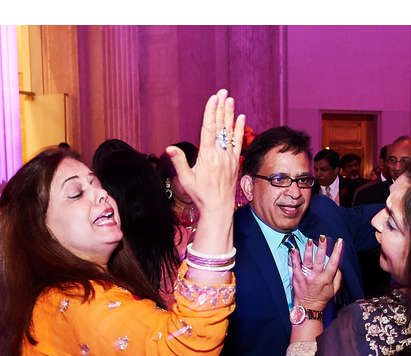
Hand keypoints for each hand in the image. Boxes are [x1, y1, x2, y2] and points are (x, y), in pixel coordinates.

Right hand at [165, 90, 245, 250]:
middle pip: (220, 126)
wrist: (219, 208)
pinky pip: (238, 142)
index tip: (213, 98)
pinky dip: (239, 129)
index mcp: (207, 156)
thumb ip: (179, 162)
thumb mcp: (186, 180)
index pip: (209, 129)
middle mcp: (220, 154)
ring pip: (230, 131)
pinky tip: (241, 117)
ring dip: (230, 114)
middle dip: (221, 107)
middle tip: (223, 92)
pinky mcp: (235, 162)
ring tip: (230, 99)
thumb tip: (169, 148)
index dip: (211, 112)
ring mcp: (229, 157)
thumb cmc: (200, 195)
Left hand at [290, 236, 343, 311]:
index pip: (334, 263)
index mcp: (326, 279)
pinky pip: (295, 266)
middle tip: (323, 237)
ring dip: (309, 249)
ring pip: (308, 261)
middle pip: (320, 259)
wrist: (308, 308)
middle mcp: (316, 277)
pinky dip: (294, 257)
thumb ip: (338, 277)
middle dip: (322, 247)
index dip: (337, 251)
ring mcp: (306, 277)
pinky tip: (294, 250)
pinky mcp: (297, 278)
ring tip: (309, 240)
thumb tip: (338, 265)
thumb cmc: (322, 298)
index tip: (340, 242)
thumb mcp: (334, 290)